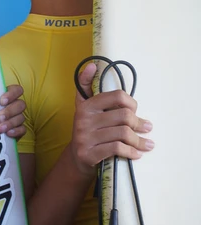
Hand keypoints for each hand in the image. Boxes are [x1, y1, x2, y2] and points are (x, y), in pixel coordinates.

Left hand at [0, 84, 25, 138]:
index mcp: (5, 97)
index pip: (16, 90)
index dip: (12, 94)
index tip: (2, 101)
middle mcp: (13, 106)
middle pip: (20, 104)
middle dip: (9, 111)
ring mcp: (16, 118)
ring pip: (21, 117)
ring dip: (10, 123)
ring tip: (0, 128)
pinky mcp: (17, 130)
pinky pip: (22, 129)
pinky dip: (16, 131)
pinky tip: (8, 133)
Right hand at [68, 62, 152, 176]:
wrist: (76, 159)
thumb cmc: (89, 130)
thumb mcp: (85, 107)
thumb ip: (88, 87)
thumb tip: (91, 65)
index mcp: (86, 106)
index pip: (117, 96)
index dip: (131, 103)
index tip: (135, 111)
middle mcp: (82, 120)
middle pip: (124, 116)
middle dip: (139, 124)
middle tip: (146, 128)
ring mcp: (84, 138)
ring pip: (123, 134)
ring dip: (139, 141)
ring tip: (146, 144)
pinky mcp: (87, 154)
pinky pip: (116, 148)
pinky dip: (130, 152)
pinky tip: (137, 154)